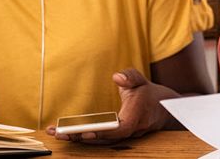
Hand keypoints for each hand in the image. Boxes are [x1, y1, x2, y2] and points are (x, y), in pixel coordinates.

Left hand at [47, 68, 174, 143]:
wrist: (162, 109)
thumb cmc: (148, 93)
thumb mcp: (141, 80)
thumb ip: (130, 76)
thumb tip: (117, 77)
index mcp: (136, 115)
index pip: (120, 129)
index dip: (102, 132)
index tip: (84, 131)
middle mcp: (130, 130)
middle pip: (105, 139)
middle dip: (81, 137)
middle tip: (58, 133)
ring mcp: (124, 137)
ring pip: (101, 142)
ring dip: (79, 139)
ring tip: (57, 134)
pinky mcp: (117, 138)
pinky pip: (101, 141)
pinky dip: (84, 139)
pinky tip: (68, 135)